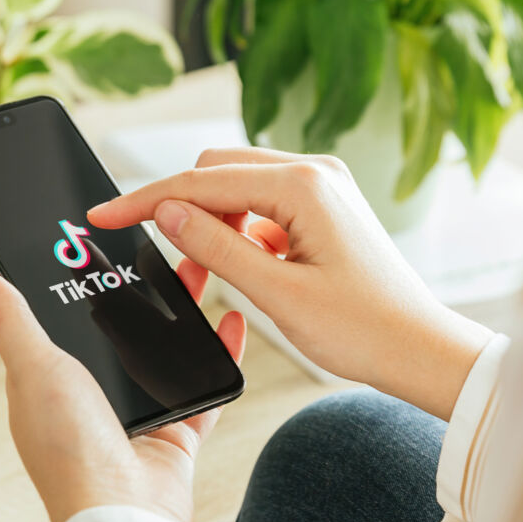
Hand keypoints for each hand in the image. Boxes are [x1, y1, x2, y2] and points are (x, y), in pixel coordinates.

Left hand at [0, 261, 244, 521]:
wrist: (122, 511)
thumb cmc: (69, 448)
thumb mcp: (33, 369)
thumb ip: (13, 323)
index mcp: (54, 384)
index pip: (70, 321)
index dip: (87, 284)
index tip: (104, 247)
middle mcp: (96, 399)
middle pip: (126, 330)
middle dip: (146, 290)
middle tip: (161, 252)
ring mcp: (139, 414)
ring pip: (169, 350)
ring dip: (185, 312)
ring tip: (199, 271)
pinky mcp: (177, 432)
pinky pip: (205, 385)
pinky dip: (220, 354)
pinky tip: (231, 324)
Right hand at [88, 147, 490, 420]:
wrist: (418, 350)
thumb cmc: (362, 329)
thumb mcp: (277, 294)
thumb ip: (216, 247)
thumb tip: (167, 212)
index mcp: (305, 186)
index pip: (203, 182)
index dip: (146, 200)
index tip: (104, 215)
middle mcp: (315, 173)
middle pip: (217, 171)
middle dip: (182, 207)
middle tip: (167, 256)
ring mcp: (322, 187)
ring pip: (237, 187)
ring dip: (213, 221)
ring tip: (215, 272)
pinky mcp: (322, 207)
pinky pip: (262, 205)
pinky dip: (240, 231)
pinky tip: (250, 267)